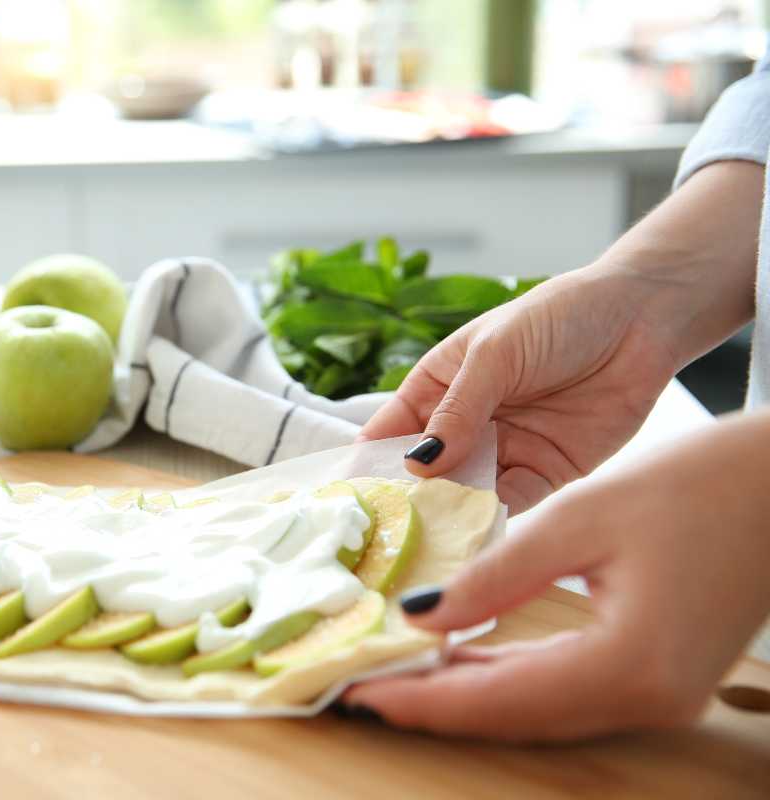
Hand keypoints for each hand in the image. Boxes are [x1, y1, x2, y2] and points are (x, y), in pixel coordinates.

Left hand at [343, 411, 769, 741]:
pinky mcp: (659, 676)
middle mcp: (647, 699)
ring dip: (465, 695)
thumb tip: (419, 613)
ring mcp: (658, 695)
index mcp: (630, 665)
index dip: (421, 699)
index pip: (498, 698)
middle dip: (432, 704)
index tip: (357, 692)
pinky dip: (507, 680)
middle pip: (514, 717)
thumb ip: (497, 574)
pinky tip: (462, 659)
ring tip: (397, 674)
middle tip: (361, 687)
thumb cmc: (700, 487)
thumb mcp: (581, 519)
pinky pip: (565, 692)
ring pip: (537, 711)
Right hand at [359, 265, 677, 512]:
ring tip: (428, 538)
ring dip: (449, 513)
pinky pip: (512, 502)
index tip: (351, 496)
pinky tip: (477, 531)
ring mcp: (504, 449)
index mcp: (438, 386)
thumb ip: (459, 409)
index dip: (369, 462)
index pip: (391, 430)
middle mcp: (465, 424)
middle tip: (387, 532)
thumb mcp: (496, 353)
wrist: (643, 318)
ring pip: (464, 492)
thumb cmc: (558, 316)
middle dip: (408, 499)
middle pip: (424, 471)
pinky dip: (494, 518)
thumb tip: (417, 464)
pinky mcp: (546, 472)